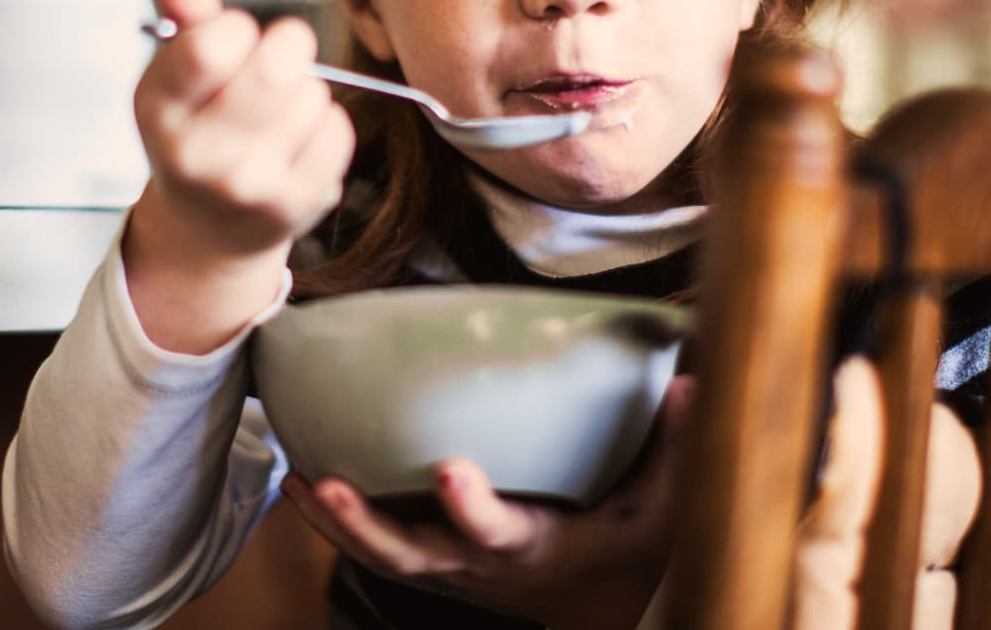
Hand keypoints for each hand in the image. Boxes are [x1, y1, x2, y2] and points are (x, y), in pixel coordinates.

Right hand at [124, 0, 354, 352]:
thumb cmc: (199, 129)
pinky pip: (338, 129)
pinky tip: (298, 142)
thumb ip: (182, 10)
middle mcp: (196, 154)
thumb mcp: (178, 71)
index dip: (236, 28)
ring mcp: (247, 186)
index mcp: (157, 107)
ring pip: (312, 95)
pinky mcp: (293, 205)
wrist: (210, 228)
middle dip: (287, 49)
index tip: (231, 41)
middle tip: (273, 64)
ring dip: (305, 92)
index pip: (211, 44)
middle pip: (276, 67)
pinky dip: (326, 125)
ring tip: (276, 115)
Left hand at [282, 375, 695, 629]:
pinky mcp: (433, 556)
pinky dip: (332, 523)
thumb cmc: (629, 546)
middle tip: (324, 487)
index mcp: (535, 546)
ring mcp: (450, 564)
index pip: (498, 533)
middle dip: (365, 527)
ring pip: (379, 556)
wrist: (599, 607)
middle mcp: (480, 562)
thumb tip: (693, 383)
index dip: (472, 509)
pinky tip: (296, 483)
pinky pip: (375, 545)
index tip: (450, 470)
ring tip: (296, 483)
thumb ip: (678, 447)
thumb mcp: (666, 509)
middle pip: (409, 556)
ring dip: (333, 525)